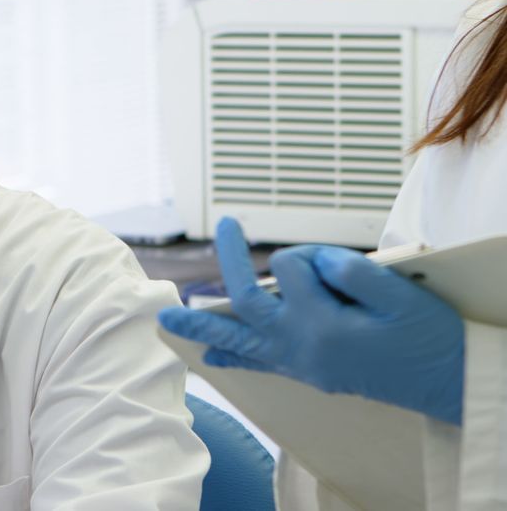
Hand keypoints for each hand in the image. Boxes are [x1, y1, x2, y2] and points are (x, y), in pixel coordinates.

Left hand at [158, 217, 464, 424]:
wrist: (445, 382)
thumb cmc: (428, 335)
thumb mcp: (401, 294)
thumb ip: (354, 272)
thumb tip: (315, 259)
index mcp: (322, 322)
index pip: (291, 269)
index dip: (308, 253)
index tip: (333, 258)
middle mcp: (301, 346)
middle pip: (245, 301)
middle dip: (230, 262)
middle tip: (226, 227)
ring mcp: (300, 363)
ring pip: (238, 341)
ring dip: (200, 327)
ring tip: (164, 318)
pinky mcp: (306, 372)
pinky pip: (258, 365)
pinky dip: (232, 359)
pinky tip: (210, 359)